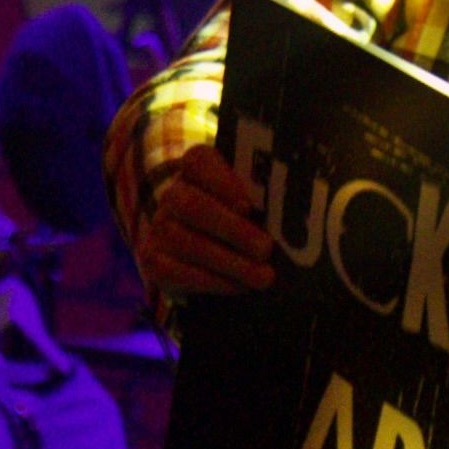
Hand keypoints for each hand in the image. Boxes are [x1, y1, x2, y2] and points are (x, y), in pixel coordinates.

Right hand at [141, 144, 274, 297]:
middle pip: (193, 206)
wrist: (206, 248)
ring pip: (186, 242)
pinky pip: (176, 272)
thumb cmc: (244, 215)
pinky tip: (240, 287)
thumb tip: (296, 208)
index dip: (222, 181)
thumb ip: (266, 195)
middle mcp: (173, 193)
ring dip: (229, 262)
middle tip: (266, 249)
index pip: (199, 161)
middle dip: (232, 229)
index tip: (249, 205)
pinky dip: (213, 281)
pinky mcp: (153, 259)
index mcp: (198, 167)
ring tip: (264, 276)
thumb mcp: (255, 198)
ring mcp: (160, 226)